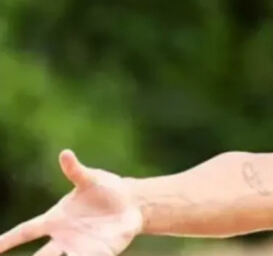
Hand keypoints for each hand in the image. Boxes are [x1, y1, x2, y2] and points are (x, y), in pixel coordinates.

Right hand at [0, 150, 143, 255]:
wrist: (132, 203)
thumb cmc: (106, 189)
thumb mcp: (92, 179)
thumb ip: (76, 171)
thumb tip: (65, 153)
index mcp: (55, 218)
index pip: (26, 230)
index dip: (8, 240)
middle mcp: (64, 235)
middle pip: (42, 255)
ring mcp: (80, 246)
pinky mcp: (100, 252)